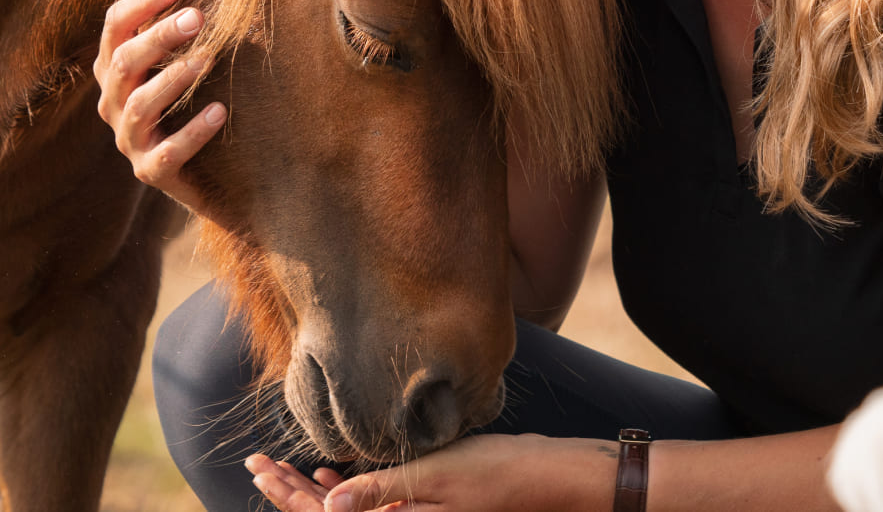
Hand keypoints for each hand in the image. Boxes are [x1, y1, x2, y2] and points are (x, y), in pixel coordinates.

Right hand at [94, 0, 225, 209]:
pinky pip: (166, 153)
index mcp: (114, 67)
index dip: (141, 3)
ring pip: (139, 107)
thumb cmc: (183, 95)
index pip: (114, 27)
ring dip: (172, 80)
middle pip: (123, 62)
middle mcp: (113, 102)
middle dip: (158, 37)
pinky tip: (220, 111)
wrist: (208, 169)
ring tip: (206, 60)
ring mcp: (129, 140)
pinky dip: (192, 132)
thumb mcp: (165, 52)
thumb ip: (148, 11)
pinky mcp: (152, 171)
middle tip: (198, 16)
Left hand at [246, 434, 613, 511]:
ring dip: (310, 493)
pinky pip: (369, 506)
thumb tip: (326, 507)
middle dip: (288, 492)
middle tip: (255, 466)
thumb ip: (379, 491)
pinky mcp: (417, 507)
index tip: (259, 468)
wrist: (535, 475)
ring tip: (279, 471)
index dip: (287, 494)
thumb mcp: (431, 476)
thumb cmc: (488, 471)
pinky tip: (332, 475)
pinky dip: (344, 492)